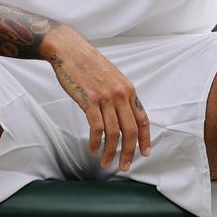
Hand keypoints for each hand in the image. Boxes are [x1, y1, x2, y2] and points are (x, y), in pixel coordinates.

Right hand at [41, 24, 150, 171]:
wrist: (70, 50)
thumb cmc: (89, 64)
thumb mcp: (113, 78)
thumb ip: (120, 96)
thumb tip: (124, 115)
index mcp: (129, 90)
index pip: (143, 119)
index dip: (145, 139)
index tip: (145, 153)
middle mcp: (121, 95)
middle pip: (131, 131)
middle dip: (129, 152)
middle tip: (124, 166)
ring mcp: (106, 98)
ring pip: (114, 133)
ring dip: (110, 152)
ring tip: (106, 163)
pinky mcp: (89, 100)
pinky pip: (96, 127)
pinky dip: (95, 142)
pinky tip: (92, 150)